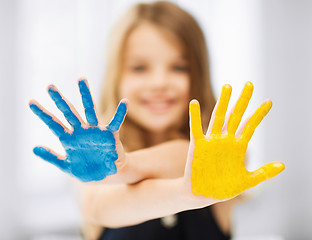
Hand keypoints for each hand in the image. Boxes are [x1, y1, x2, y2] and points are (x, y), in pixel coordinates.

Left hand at [29, 79, 126, 181]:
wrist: (106, 176)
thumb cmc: (88, 170)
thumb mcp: (67, 166)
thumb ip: (52, 157)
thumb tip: (34, 148)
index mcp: (69, 138)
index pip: (53, 123)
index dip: (42, 114)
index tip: (30, 102)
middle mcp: (81, 131)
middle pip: (69, 112)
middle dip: (59, 100)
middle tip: (50, 87)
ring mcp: (95, 131)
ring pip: (89, 110)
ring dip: (85, 95)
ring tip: (81, 79)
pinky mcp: (110, 135)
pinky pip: (115, 122)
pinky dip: (120, 113)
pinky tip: (124, 102)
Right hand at [186, 82, 284, 199]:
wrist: (202, 195)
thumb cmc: (223, 188)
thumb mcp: (247, 181)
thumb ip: (264, 173)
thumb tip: (283, 165)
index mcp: (237, 147)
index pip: (250, 125)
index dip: (259, 113)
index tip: (269, 101)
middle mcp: (225, 140)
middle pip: (236, 115)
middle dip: (243, 100)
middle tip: (249, 84)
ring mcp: (211, 141)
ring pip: (218, 117)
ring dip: (223, 102)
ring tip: (228, 87)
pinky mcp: (197, 146)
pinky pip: (196, 128)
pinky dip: (194, 116)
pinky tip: (195, 102)